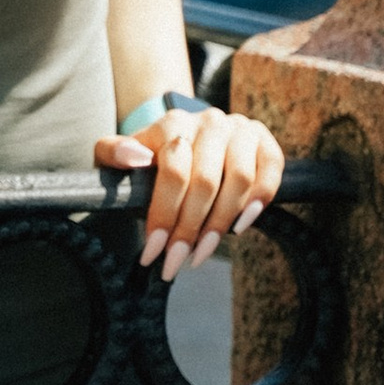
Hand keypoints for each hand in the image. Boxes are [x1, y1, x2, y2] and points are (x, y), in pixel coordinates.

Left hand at [95, 107, 283, 280]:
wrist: (182, 135)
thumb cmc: (148, 154)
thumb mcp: (118, 152)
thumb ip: (112, 152)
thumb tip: (135, 158)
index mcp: (174, 123)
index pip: (174, 171)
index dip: (164, 214)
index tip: (152, 251)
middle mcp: (210, 122)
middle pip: (206, 182)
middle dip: (189, 230)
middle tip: (175, 262)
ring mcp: (240, 130)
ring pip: (240, 181)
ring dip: (221, 224)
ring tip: (201, 252)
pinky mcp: (265, 142)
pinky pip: (270, 172)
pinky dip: (259, 201)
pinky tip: (238, 227)